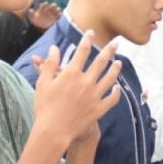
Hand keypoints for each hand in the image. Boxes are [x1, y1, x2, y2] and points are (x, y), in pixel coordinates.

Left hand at [27, 1, 60, 30]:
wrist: (40, 26)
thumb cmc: (36, 20)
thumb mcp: (32, 17)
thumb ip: (31, 14)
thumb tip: (30, 10)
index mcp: (42, 9)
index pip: (43, 5)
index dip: (45, 4)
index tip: (46, 3)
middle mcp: (47, 10)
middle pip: (51, 7)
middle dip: (52, 5)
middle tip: (54, 4)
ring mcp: (51, 14)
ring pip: (55, 10)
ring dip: (57, 9)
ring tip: (58, 9)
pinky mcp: (55, 18)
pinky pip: (58, 16)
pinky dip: (59, 15)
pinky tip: (61, 14)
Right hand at [31, 31, 123, 146]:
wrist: (53, 131)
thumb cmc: (44, 106)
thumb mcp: (43, 83)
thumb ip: (50, 64)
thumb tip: (54, 48)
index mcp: (72, 73)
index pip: (82, 51)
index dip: (87, 40)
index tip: (91, 33)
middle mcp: (86, 82)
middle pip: (101, 62)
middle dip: (109, 50)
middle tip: (116, 43)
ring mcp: (95, 96)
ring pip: (109, 78)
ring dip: (115, 69)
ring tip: (120, 63)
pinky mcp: (99, 109)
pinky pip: (111, 99)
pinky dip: (116, 93)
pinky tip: (118, 88)